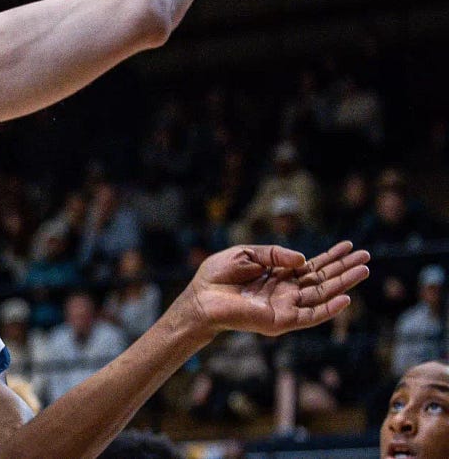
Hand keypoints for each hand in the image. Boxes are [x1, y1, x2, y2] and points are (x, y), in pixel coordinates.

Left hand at [177, 241, 369, 338]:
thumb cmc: (218, 275)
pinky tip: (345, 299)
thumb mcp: (247, 254)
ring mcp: (286, 307)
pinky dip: (328, 309)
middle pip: (323, 280)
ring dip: (344, 284)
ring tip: (364, 270)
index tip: (350, 246)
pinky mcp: (281, 321)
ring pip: (322, 296)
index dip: (331, 257)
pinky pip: (310, 316)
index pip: (312, 266)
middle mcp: (287, 292)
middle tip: (368, 256)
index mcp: (279, 276)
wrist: (200, 297)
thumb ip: (275, 254)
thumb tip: (304, 259)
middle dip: (344, 268)